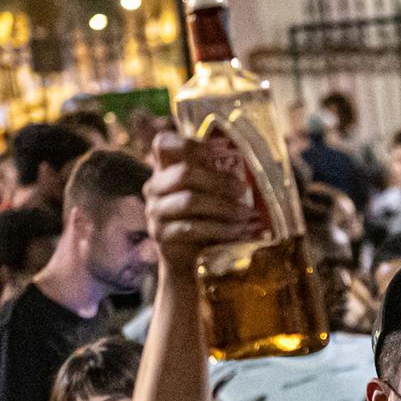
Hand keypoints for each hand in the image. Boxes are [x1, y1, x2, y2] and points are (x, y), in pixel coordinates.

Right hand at [144, 132, 256, 274]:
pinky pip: (192, 228)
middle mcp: (154, 187)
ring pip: (190, 200)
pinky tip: (238, 229)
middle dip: (218, 180)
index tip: (225, 149)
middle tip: (243, 189)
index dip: (192, 144)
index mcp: (164, 169)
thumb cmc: (204, 216)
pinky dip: (220, 228)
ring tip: (246, 212)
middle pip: (184, 173)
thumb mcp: (208, 191)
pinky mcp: (162, 235)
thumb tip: (244, 158)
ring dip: (223, 206)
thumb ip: (216, 173)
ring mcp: (155, 212)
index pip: (164, 144)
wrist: (187, 257)